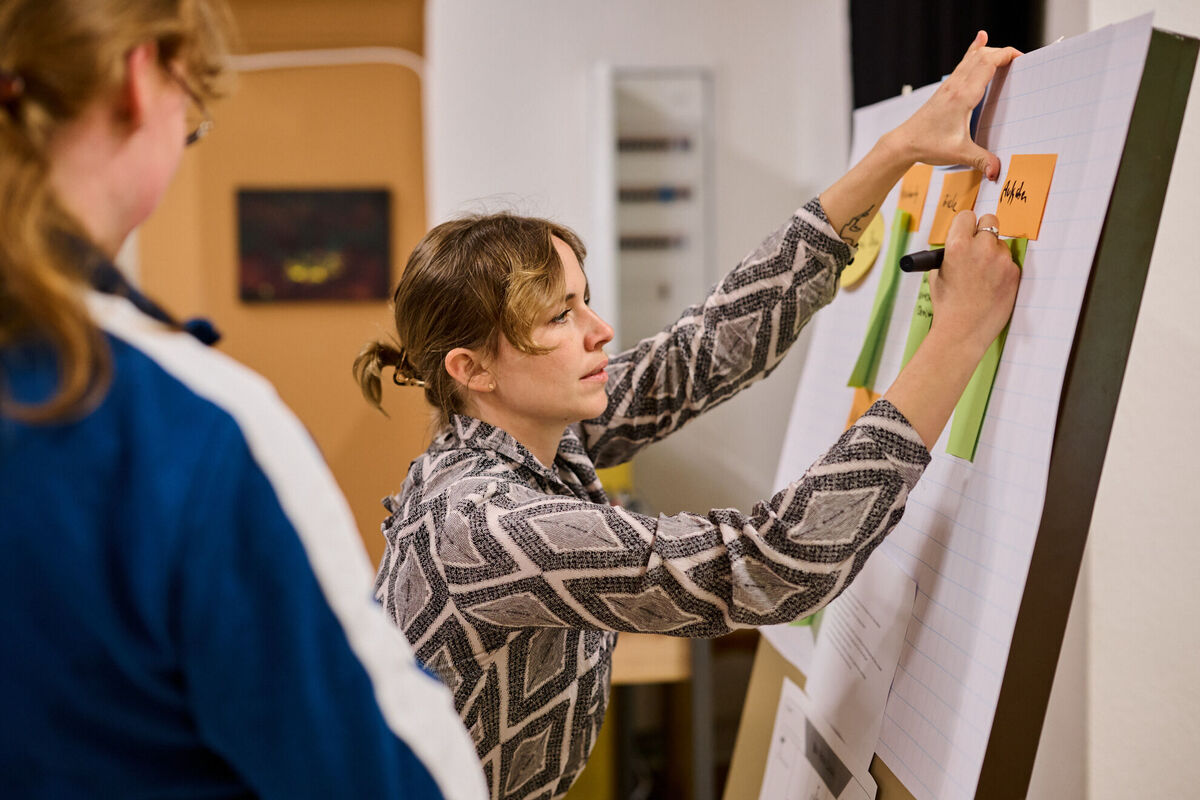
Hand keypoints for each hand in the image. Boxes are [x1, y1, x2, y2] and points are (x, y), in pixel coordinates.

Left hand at [887, 31, 1021, 180]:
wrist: (904, 143)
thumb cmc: (928, 145)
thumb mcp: (958, 154)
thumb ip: (981, 160)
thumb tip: (997, 172)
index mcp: (963, 96)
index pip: (987, 64)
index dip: (1006, 56)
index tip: (1022, 58)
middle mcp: (955, 86)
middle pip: (982, 56)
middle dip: (1003, 53)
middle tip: (1020, 60)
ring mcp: (948, 86)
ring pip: (972, 57)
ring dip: (989, 51)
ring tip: (1004, 48)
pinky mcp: (945, 90)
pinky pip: (963, 64)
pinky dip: (974, 51)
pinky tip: (979, 40)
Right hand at [928, 211, 1020, 353]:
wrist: (963, 331)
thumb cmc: (948, 306)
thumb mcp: (937, 274)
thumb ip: (950, 253)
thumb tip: (960, 242)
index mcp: (957, 246)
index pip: (967, 216)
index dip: (964, 224)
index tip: (965, 231)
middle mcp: (981, 248)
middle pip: (989, 220)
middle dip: (983, 230)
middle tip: (978, 245)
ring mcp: (1001, 260)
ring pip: (1000, 243)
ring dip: (993, 253)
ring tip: (982, 275)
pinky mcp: (1014, 273)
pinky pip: (1008, 262)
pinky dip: (1001, 270)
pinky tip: (990, 285)